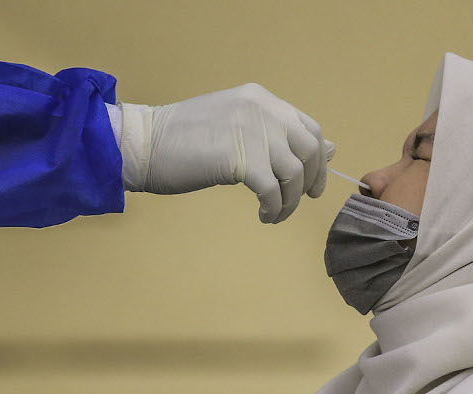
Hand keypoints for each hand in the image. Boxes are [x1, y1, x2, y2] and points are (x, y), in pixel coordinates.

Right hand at [119, 83, 335, 222]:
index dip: (318, 160)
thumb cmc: (184, 140)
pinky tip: (264, 216)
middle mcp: (261, 109)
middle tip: (297, 203)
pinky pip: (272, 191)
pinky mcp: (238, 158)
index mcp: (261, 99)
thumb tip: (328, 149)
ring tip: (274, 213)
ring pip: (293, 174)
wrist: (145, 144)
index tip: (312, 185)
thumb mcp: (236, 130)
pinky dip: (274, 209)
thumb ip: (275, 136)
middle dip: (309, 183)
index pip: (309, 128)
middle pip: (308, 150)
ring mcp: (251, 131)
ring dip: (289, 202)